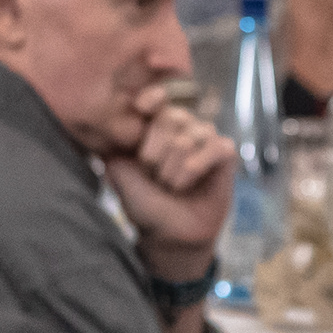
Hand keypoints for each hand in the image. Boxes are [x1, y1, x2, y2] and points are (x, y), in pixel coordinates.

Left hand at [108, 88, 234, 277]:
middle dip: (158, 152)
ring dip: (176, 168)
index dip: (154, 96)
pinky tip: (191, 183)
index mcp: (154, 128)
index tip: (142, 106)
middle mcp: (181, 128)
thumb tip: (107, 128)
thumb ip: (115, 151)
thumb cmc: (145, 205)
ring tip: (172, 186)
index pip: (158, 98)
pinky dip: (198, 167)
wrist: (171, 236)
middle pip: (173, 116)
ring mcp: (204, 139)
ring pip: (193, 135)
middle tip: (155, 177)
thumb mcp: (121, 178)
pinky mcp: (225, 154)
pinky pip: (217, 147)